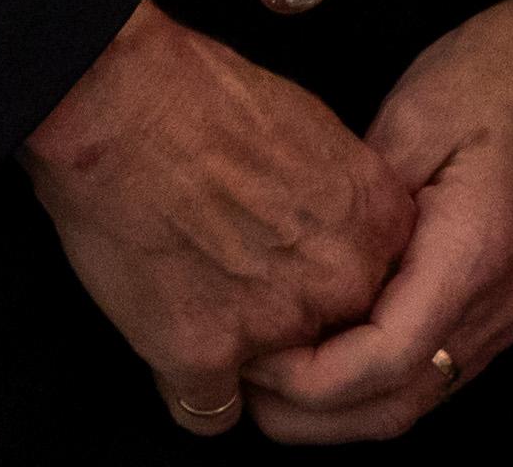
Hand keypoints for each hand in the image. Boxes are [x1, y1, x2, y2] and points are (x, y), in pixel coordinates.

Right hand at [19, 2, 411, 435]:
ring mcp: (275, 326)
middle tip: (244, 288)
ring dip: (241, 359)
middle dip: (295, 329)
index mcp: (377, 223)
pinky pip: (209, 413)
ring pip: (274, 384)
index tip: (302, 273)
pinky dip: (185, 386)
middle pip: (335, 341)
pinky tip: (169, 343)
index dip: (336, 288)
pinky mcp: (203, 356)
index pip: (384, 294)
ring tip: (199, 304)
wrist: (128, 104)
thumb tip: (327, 230)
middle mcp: (340, 281)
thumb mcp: (317, 132)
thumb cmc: (209, 99)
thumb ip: (340, 202)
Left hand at [242, 0, 512, 443]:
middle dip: (312, 416)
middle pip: (399, 405)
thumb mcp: (413, 113)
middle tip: (244, 385)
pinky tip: (336, 351)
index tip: (253, 355)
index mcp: (478, 252)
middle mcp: (504, 300)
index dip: (306, 380)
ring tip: (276, 377)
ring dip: (345, 407)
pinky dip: (382, 381)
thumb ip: (358, 203)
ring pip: (422, 398)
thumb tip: (299, 267)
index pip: (383, 362)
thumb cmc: (507, 68)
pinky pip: (442, 369)